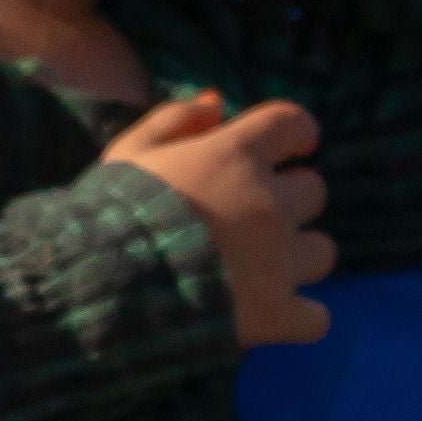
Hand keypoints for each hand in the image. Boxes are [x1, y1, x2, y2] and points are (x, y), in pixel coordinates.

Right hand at [109, 89, 337, 345]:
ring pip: (321, 251)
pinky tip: (275, 314)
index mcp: (235, 156)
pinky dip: (299, 317)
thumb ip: (172, 120)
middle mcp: (268, 203)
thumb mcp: (128, 155)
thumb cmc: (110, 217)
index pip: (292, 124)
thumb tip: (217, 101)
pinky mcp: (277, 314)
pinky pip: (316, 318)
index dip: (296, 133)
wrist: (100, 291)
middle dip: (286, 201)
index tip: (291, 147)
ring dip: (297, 257)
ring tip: (260, 271)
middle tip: (249, 219)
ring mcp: (278, 261)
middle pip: (313, 191)